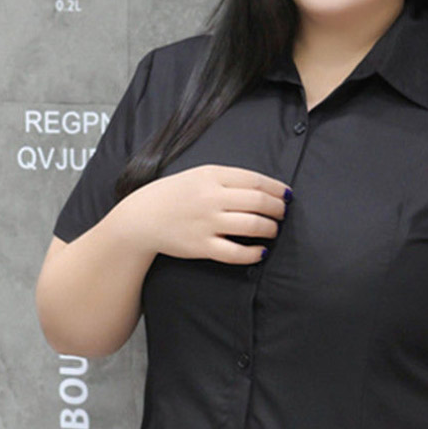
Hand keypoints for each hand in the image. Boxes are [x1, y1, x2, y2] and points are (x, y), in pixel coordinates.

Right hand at [124, 163, 290, 262]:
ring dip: (270, 228)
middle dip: (278, 208)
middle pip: (259, 201)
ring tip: (273, 230)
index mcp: (211, 175)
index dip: (277, 188)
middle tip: (282, 213)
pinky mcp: (202, 247)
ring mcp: (207, 223)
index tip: (286, 195)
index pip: (256, 180)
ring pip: (252, 225)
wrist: (141, 218)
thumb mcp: (198, 175)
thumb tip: (262, 188)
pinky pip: (236, 253)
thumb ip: (227, 178)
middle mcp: (211, 198)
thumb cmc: (172, 195)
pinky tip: (261, 251)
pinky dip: (254, 253)